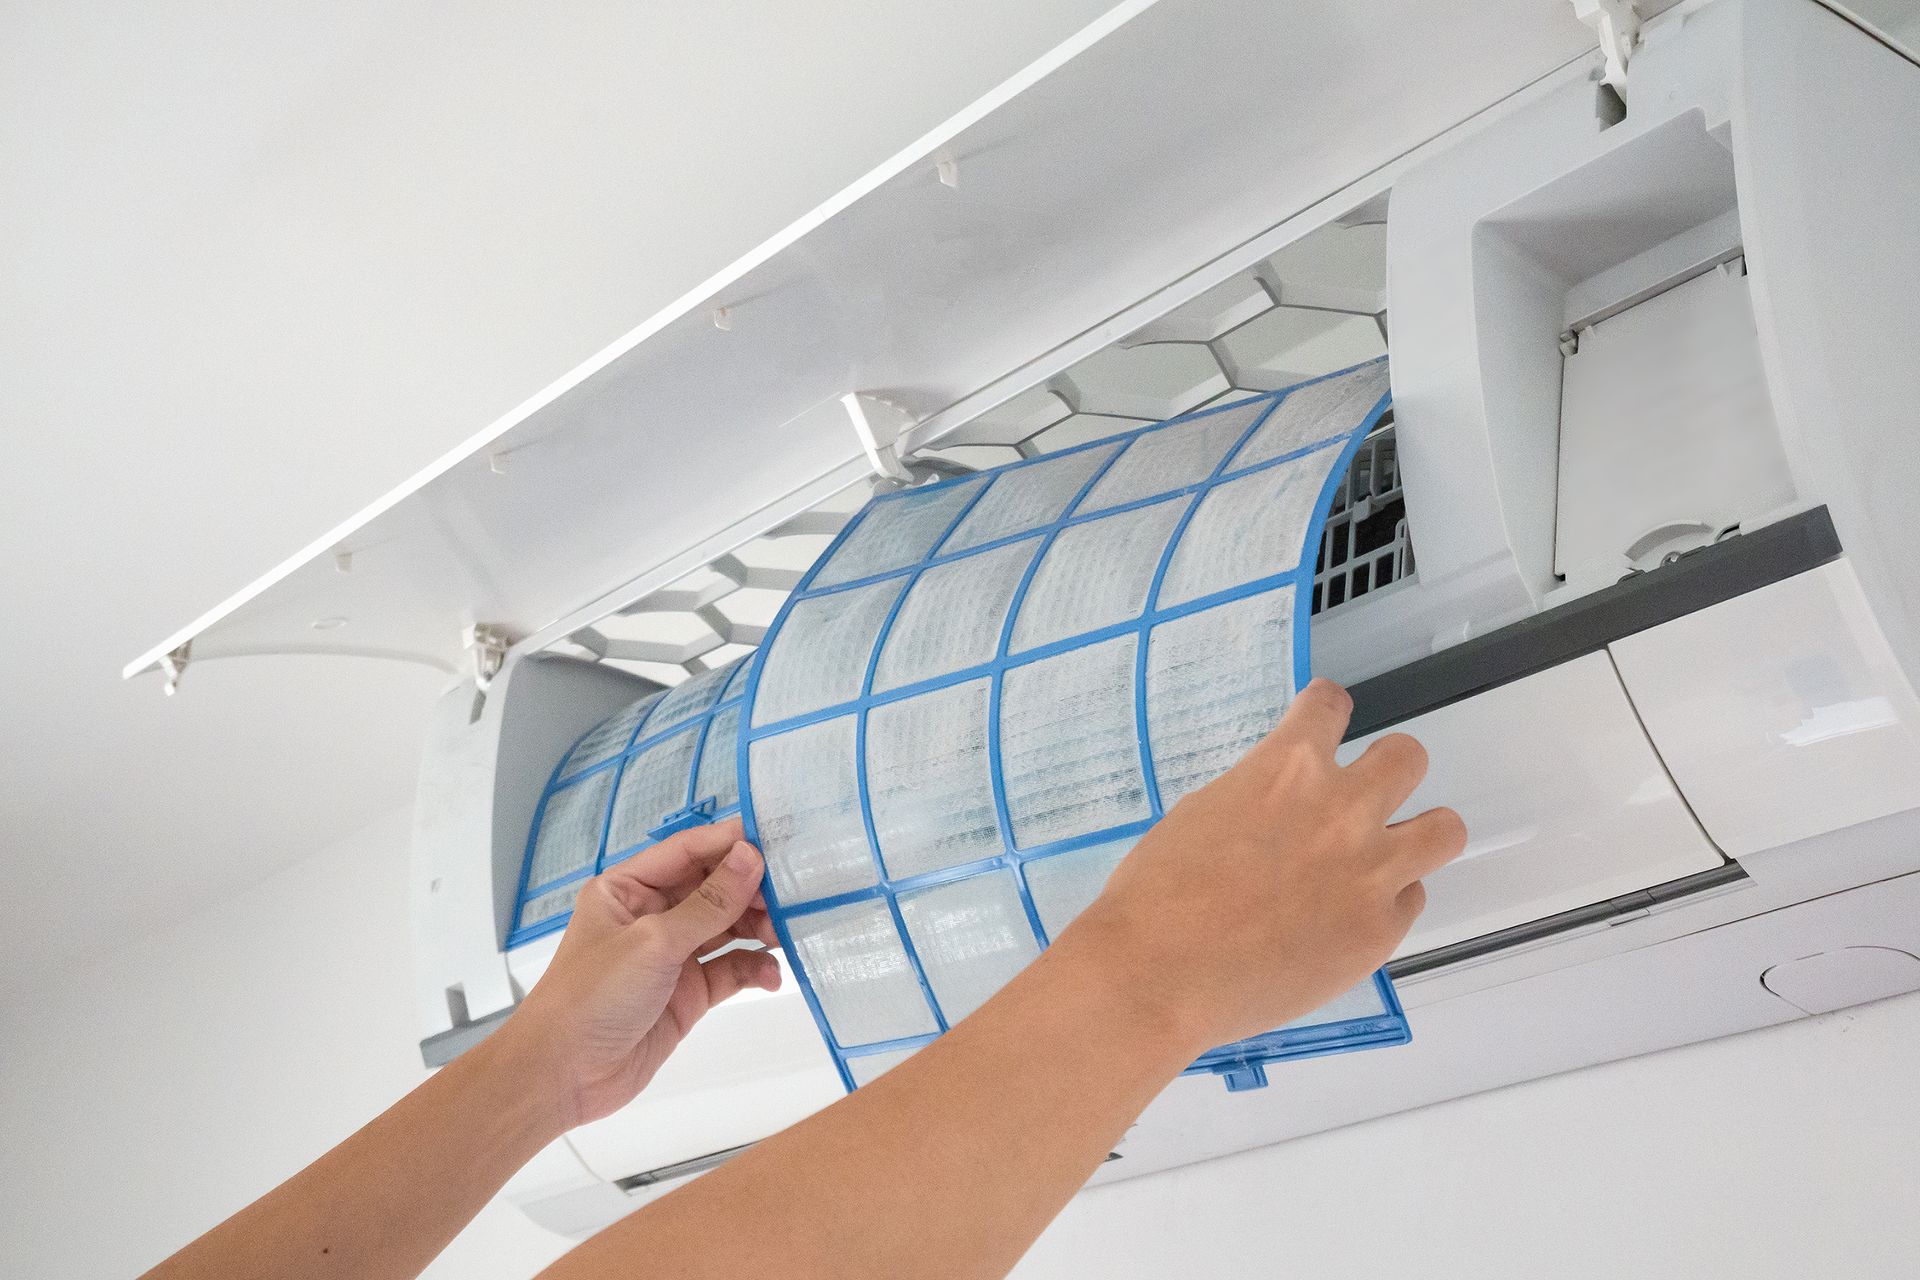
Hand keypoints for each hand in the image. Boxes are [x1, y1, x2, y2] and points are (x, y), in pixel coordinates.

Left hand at [495, 818, 781, 1130]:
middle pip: (713, 888)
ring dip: (758, 928)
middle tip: (791, 895)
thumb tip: (751, 856)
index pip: (686, 852)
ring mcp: (671, 955)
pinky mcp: (688, 993)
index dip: (729, 844)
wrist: (562, 1076)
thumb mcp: (653, 942)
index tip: (775, 840)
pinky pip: (730, 969)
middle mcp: (651, 915)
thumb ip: (709, 903)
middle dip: (751, 890)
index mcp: (628, 889)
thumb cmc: (591, 997)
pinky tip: (771, 975)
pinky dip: (754, 969)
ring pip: (727, 928)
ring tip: (786, 933)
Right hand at [1070, 679, 1465, 1051]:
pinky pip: (1411, 900)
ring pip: (1444, 830)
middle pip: (1408, 758)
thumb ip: (1258, 797)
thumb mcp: (1201, 813)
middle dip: (1388, 769)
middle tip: (1366, 793)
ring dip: (1419, 834)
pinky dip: (1388, 902)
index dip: (1326, 710)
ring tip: (1391, 852)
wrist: (1160, 974)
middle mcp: (1342, 809)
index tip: (1326, 719)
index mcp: (1287, 768)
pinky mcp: (1378, 931)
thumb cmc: (1158, 897)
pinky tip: (1351, 914)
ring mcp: (1369, 872)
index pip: (1330, 705)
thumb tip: (1280, 808)